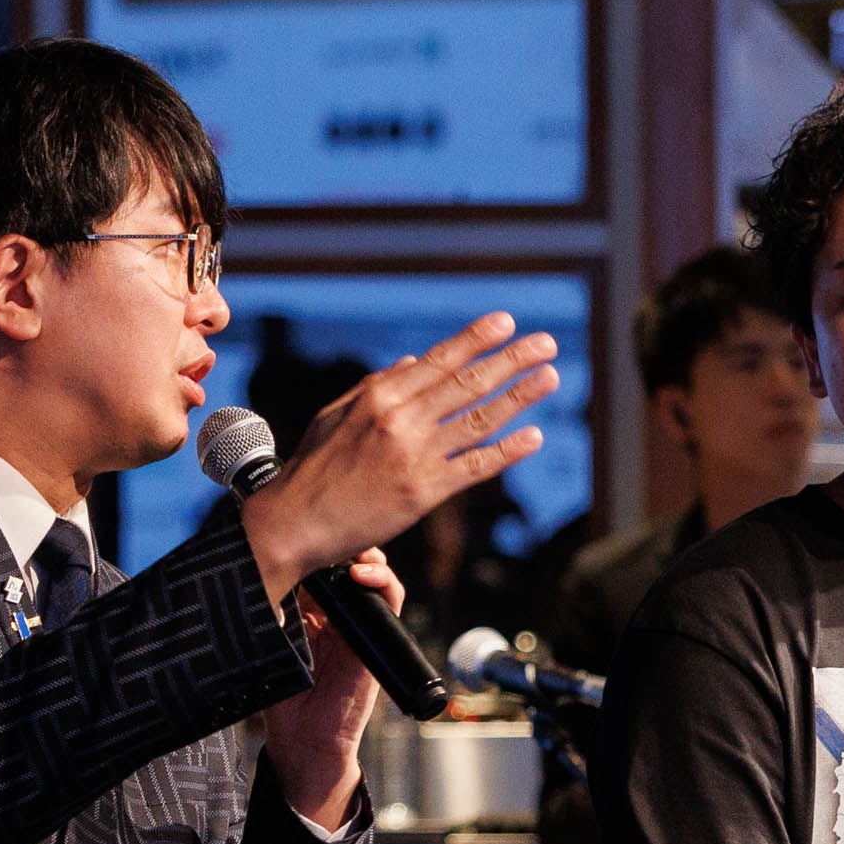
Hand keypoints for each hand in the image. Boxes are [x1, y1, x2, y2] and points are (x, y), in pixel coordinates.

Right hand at [239, 312, 558, 604]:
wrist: (294, 522)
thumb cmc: (312, 468)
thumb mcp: (336, 414)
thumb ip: (377, 385)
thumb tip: (415, 361)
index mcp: (379, 395)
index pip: (438, 360)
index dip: (476, 339)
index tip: (506, 322)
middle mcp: (400, 419)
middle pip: (467, 382)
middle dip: (511, 359)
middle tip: (545, 343)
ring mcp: (414, 455)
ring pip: (479, 419)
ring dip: (519, 396)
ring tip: (549, 377)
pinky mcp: (424, 492)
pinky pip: (475, 465)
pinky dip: (507, 450)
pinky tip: (533, 436)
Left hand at [262, 549, 402, 831]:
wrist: (306, 738)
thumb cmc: (284, 696)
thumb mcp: (273, 642)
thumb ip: (275, 609)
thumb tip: (264, 564)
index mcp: (308, 607)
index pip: (318, 561)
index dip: (313, 540)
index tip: (300, 524)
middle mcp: (335, 608)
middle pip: (347, 558)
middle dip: (342, 538)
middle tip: (328, 527)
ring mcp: (358, 620)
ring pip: (372, 570)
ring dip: (365, 552)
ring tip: (349, 548)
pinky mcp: (376, 635)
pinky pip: (390, 598)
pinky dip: (383, 580)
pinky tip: (362, 573)